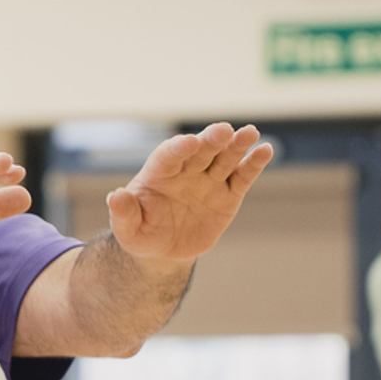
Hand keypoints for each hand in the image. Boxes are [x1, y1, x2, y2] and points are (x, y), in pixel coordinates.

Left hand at [107, 123, 273, 262]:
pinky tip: (265, 150)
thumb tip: (115, 196)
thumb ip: (124, 213)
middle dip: (211, 141)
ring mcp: (208, 180)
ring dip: (237, 145)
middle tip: (224, 130)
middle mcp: (186, 171)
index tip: (189, 143)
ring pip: (224, 158)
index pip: (168, 156)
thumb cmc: (141, 233)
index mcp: (159, 173)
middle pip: (200, 151)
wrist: (164, 249)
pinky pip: (242, 177)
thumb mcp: (128, 230)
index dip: (178, 148)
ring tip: (250, 132)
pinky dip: (254, 164)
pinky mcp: (228, 195)